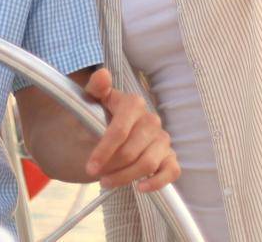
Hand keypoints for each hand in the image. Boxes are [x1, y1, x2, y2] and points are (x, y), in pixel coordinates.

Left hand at [82, 68, 179, 191]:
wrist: (108, 132)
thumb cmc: (99, 115)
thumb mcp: (92, 100)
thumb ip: (96, 88)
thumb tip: (102, 75)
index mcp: (134, 104)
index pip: (120, 130)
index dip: (104, 150)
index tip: (90, 166)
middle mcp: (151, 121)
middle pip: (131, 151)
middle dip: (111, 166)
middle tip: (95, 174)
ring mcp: (162, 139)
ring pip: (147, 164)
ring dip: (125, 177)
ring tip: (106, 182)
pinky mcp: (169, 156)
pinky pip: (171, 171)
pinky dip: (158, 182)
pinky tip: (141, 187)